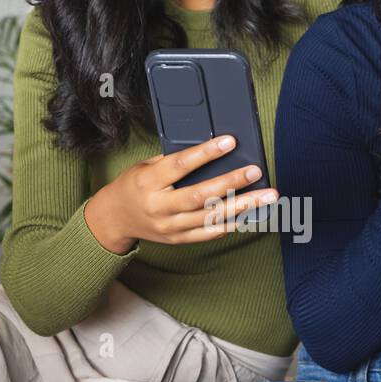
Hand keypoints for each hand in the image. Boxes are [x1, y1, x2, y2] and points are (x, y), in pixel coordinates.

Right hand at [83, 135, 277, 252]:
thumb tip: (210, 152)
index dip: (206, 153)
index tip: (230, 142)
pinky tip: (250, 215)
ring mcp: (169, 226)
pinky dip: (231, 224)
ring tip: (267, 196)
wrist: (114, 219)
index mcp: (149, 182)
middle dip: (231, 183)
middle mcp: (159, 206)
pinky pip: (208, 233)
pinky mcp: (177, 239)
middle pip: (200, 195)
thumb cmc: (133, 186)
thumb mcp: (145, 167)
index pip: (181, 165)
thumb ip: (173, 162)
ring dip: (242, 206)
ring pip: (210, 217)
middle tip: (256, 172)